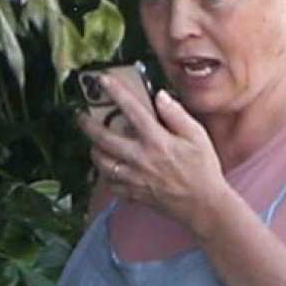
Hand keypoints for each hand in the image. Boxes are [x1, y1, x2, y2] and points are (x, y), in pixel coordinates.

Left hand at [78, 79, 228, 235]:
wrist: (203, 205)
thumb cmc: (203, 169)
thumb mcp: (197, 136)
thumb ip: (177, 115)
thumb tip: (160, 96)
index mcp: (157, 141)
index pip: (131, 110)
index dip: (116, 92)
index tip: (103, 80)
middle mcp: (141, 158)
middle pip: (104, 138)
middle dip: (88, 124)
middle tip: (82, 116)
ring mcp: (134, 178)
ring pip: (101, 162)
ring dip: (94, 150)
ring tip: (95, 142)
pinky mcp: (133, 193)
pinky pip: (110, 184)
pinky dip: (107, 175)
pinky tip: (111, 168)